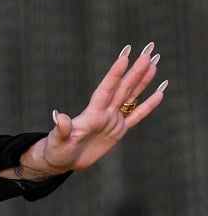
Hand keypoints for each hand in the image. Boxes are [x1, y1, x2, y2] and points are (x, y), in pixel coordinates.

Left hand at [16, 43, 167, 177]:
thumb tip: (58, 116)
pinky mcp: (118, 131)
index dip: (114, 75)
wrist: (62, 160)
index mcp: (91, 114)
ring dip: (142, 82)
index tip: (124, 58)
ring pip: (131, 98)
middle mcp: (104, 113)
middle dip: (134, 72)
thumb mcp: (58, 141)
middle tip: (147, 55)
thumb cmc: (56, 150)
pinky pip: (136, 116)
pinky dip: (147, 106)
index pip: (105, 90)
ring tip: (153, 65)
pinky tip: (159, 93)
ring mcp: (112, 121)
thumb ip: (62, 129)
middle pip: (122, 89)